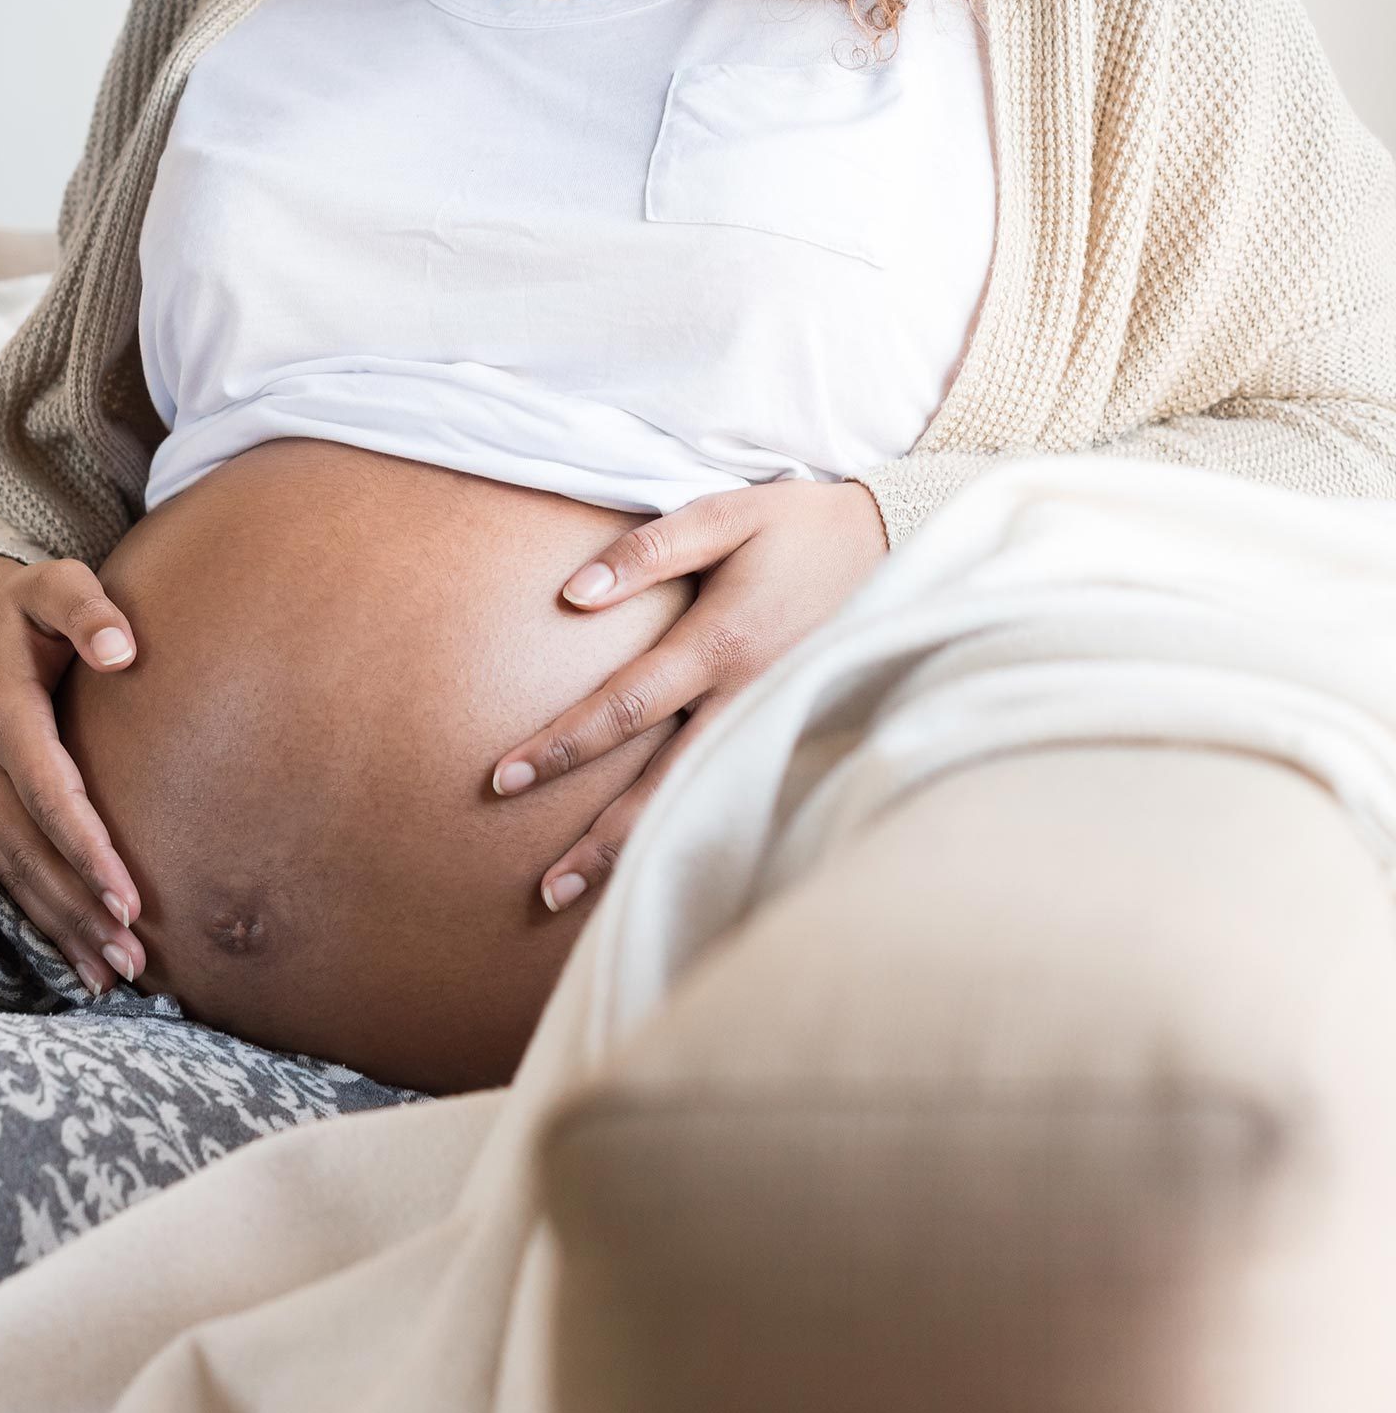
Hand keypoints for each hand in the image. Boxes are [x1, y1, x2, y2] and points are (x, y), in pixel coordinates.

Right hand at [0, 554, 145, 993]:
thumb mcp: (51, 585)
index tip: (131, 897)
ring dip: (64, 930)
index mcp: (4, 715)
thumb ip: (86, 606)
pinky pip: (11, 878)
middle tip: (135, 958)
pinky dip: (45, 925)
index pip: (49, 794)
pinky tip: (85, 965)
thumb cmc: (25, 609)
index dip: (87, 849)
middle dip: (80, 910)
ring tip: (119, 975)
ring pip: (18, 877)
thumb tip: (124, 650)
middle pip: (32, 853)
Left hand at [492, 480, 889, 913]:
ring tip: (575, 897)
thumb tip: (573, 595)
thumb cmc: (802, 528)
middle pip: (662, 784)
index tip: (506, 778)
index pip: (625, 706)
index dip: (565, 746)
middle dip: (599, 839)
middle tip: (542, 887)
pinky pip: (735, 796)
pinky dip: (692, 837)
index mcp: (720, 643)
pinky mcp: (800, 736)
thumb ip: (648, 552)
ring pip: (699, 802)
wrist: (907, 544)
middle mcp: (748, 696)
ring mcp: (779, 724)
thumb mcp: (727, 515)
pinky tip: (652, 869)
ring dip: (638, 853)